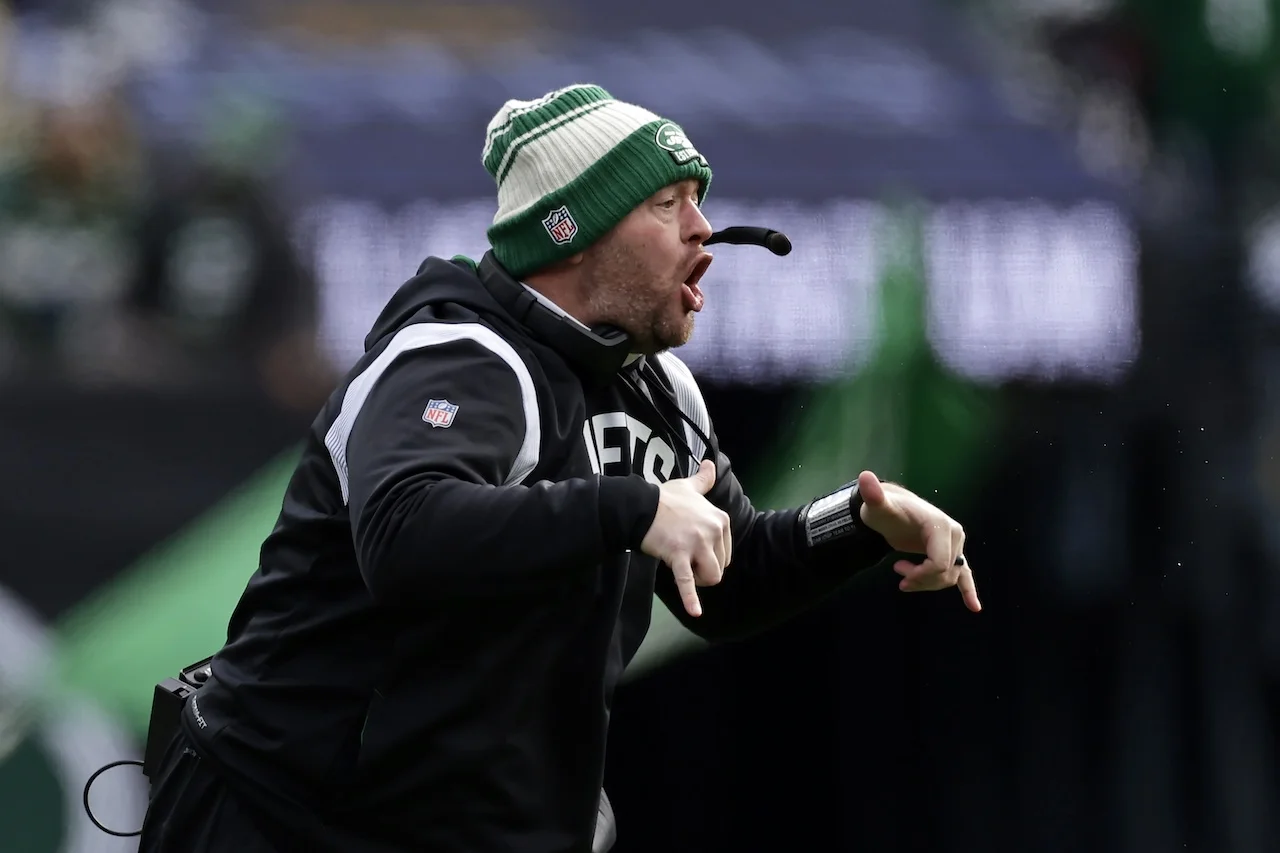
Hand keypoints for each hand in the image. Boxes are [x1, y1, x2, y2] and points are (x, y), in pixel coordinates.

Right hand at [640, 459, 731, 616]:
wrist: (640, 506)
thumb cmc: (664, 497)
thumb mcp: (688, 486)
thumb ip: (703, 478)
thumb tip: (710, 462)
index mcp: (720, 519)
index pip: (726, 551)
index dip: (712, 556)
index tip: (696, 551)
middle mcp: (713, 531)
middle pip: (719, 566)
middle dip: (705, 569)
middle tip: (688, 562)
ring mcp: (697, 544)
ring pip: (710, 576)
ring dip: (700, 580)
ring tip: (686, 572)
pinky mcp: (679, 556)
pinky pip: (687, 581)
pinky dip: (691, 599)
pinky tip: (696, 612)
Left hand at [857, 471, 980, 612]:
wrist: (892, 510)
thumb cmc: (885, 509)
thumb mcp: (878, 505)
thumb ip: (873, 495)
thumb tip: (865, 478)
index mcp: (940, 525)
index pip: (939, 563)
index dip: (920, 575)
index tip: (898, 571)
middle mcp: (954, 534)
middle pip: (945, 573)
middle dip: (921, 579)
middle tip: (897, 571)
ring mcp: (956, 544)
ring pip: (950, 577)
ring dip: (927, 583)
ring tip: (904, 572)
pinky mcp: (953, 553)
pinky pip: (965, 575)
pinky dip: (969, 591)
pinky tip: (974, 607)